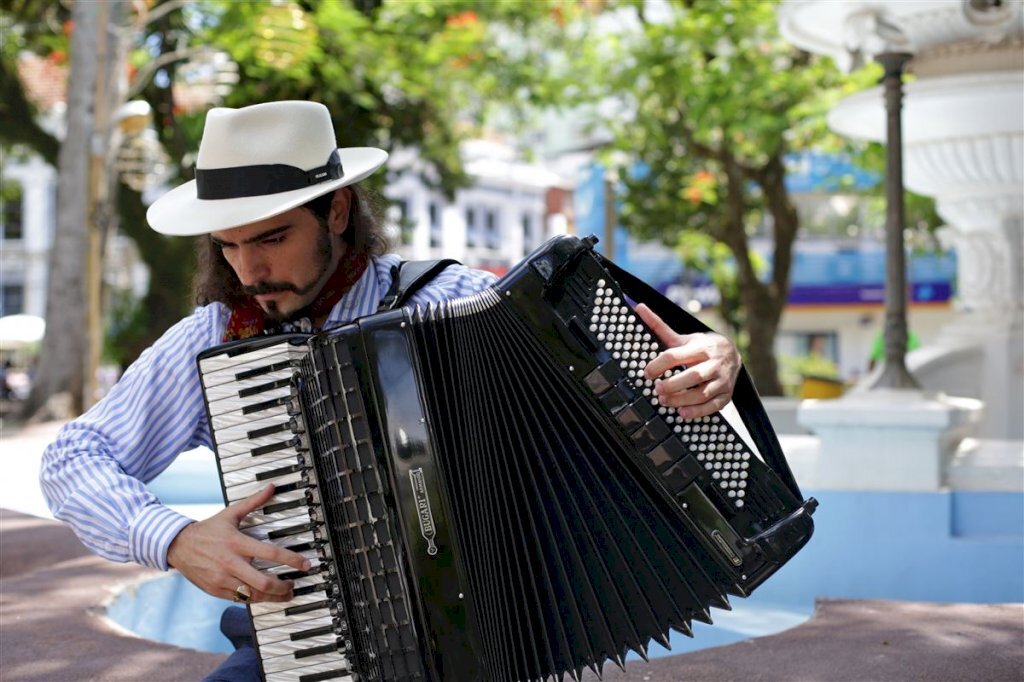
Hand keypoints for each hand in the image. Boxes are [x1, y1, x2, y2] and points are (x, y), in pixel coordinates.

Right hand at [167, 483, 310, 602]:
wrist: (178, 546)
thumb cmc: (208, 530)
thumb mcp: (231, 514)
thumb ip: (253, 502)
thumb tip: (271, 488)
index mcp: (237, 543)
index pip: (271, 553)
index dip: (291, 560)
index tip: (305, 564)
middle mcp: (231, 563)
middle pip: (263, 582)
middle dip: (283, 587)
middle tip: (293, 585)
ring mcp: (223, 579)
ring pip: (253, 595)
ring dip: (273, 597)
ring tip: (284, 594)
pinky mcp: (216, 590)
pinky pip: (240, 599)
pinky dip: (255, 599)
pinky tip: (264, 596)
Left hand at [636, 303, 740, 419]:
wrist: (733, 353)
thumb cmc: (702, 346)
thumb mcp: (683, 337)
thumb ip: (660, 326)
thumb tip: (639, 307)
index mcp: (701, 347)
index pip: (676, 355)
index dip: (658, 365)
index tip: (647, 373)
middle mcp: (714, 363)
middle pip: (693, 376)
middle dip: (672, 385)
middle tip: (656, 389)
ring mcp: (722, 379)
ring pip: (702, 393)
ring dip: (681, 400)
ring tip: (664, 401)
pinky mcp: (726, 394)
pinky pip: (713, 406)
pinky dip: (698, 411)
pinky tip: (682, 413)